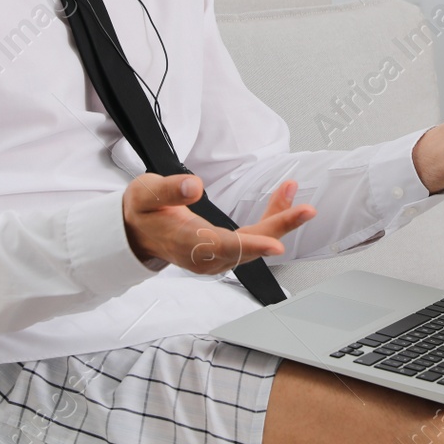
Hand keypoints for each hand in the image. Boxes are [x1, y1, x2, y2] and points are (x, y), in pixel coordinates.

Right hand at [122, 174, 313, 275]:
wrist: (136, 233)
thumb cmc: (143, 212)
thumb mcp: (145, 194)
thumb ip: (168, 190)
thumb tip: (193, 186)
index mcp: (186, 242)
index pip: (224, 246)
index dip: (252, 245)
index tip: (276, 244)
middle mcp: (205, 256)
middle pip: (249, 246)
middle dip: (279, 227)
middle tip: (306, 210)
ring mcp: (216, 257)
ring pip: (255, 242)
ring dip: (278, 219)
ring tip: (292, 190)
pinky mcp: (225, 253)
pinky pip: (253, 238)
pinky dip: (270, 219)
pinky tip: (283, 201)